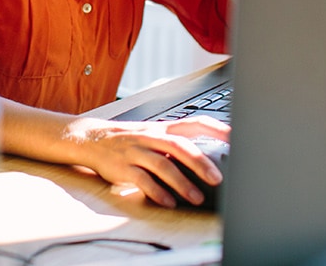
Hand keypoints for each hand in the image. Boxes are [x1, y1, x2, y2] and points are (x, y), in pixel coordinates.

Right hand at [64, 115, 228, 207]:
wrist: (90, 139)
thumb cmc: (129, 140)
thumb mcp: (153, 136)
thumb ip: (176, 145)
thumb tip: (208, 159)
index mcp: (161, 128)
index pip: (193, 123)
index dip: (215, 128)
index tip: (235, 138)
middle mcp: (150, 137)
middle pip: (179, 145)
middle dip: (200, 163)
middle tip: (217, 179)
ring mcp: (135, 152)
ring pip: (162, 164)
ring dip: (181, 182)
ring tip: (196, 198)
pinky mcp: (122, 168)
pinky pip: (141, 180)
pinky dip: (156, 191)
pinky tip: (168, 202)